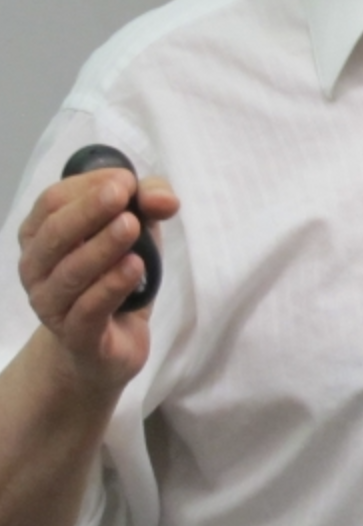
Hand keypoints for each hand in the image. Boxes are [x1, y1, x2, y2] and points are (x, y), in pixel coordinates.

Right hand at [17, 168, 179, 391]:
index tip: (126, 180)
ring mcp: (51, 304)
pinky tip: (135, 267)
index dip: (88, 186)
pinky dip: (111, 286)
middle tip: (122, 196)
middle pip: (55, 233)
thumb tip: (162, 199)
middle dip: (89, 210)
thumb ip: (149, 202)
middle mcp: (37, 268)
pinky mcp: (76, 336)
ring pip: (70, 272)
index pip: (54, 201)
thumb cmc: (115, 274)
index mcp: (42, 234)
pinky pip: (88, 309)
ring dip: (102, 247)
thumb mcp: (138, 229)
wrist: (108, 345)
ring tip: (132, 227)